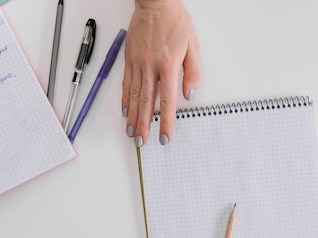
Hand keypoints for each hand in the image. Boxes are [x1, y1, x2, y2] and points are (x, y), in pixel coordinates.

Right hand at [122, 0, 200, 146]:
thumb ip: (192, 72)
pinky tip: (124, 111)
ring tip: (131, 133)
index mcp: (168, 65)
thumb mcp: (193, 46)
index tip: (164, 137)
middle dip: (144, 126)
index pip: (167, 101)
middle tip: (141, 142)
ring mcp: (137, 63)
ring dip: (132, 117)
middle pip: (146, 103)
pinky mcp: (129, 58)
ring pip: (134, 96)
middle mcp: (150, 67)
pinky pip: (126, 83)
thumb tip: (190, 95)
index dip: (165, 122)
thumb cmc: (175, 22)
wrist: (156, 2)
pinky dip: (125, 99)